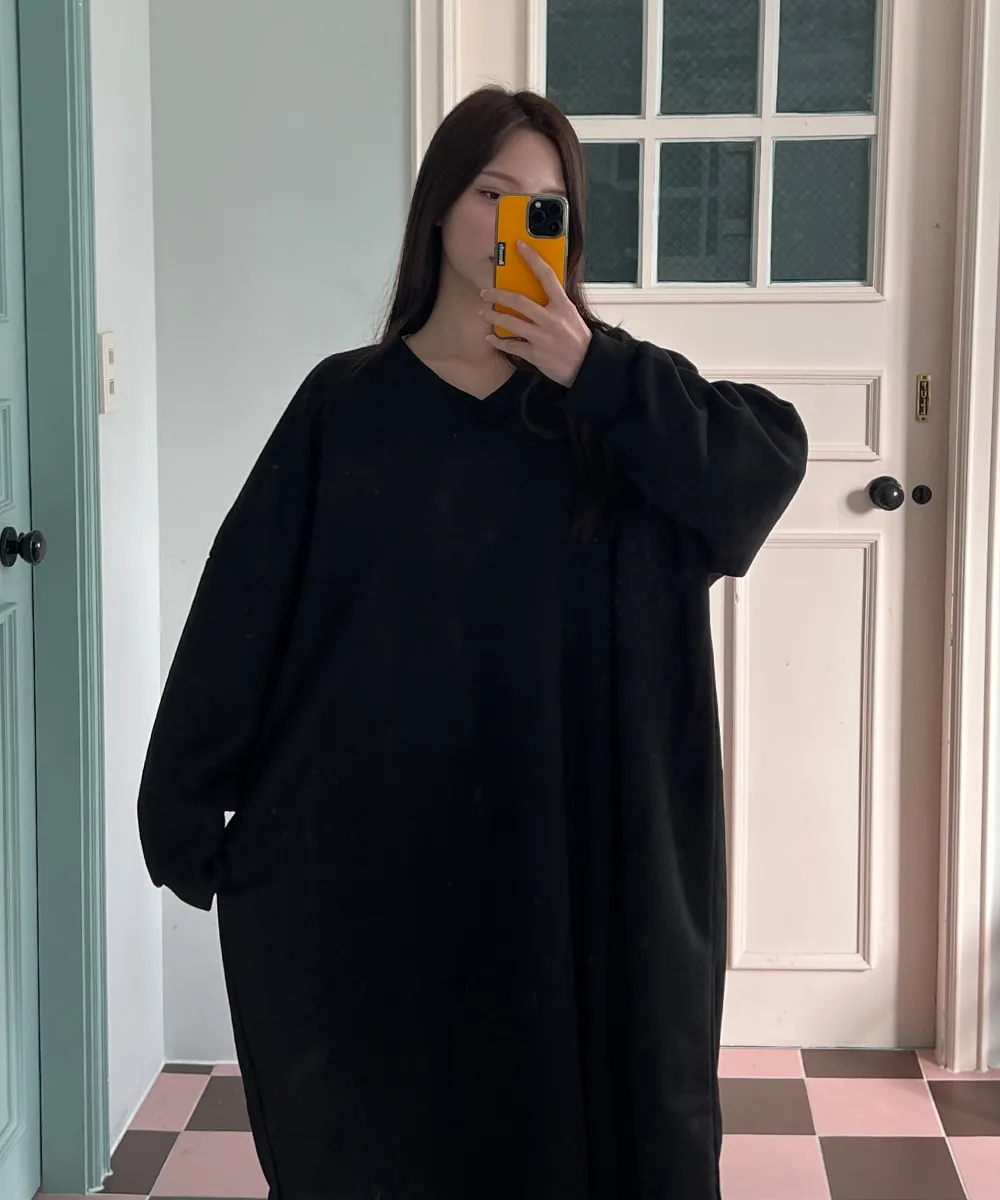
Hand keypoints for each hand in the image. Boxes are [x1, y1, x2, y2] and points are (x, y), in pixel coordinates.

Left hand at [480, 241, 591, 387]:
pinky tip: (491, 337)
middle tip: (485, 292)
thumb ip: (554, 302)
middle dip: (497, 295)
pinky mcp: (535, 354)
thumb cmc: (577, 339)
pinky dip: (498, 341)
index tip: (519, 246)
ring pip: (510, 323)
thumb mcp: (570, 314)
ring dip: (493, 317)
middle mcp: (550, 319)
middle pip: (518, 301)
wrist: (587, 365)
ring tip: (483, 312)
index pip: (546, 275)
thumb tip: (537, 290)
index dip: (532, 258)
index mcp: (562, 305)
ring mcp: (541, 337)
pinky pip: (511, 345)